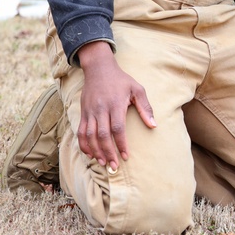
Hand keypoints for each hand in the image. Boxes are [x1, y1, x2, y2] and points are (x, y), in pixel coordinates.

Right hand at [75, 41, 156, 172]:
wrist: (99, 69)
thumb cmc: (121, 80)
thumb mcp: (137, 89)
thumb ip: (145, 107)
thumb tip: (153, 125)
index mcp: (115, 104)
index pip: (117, 128)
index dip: (121, 144)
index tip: (126, 156)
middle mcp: (101, 109)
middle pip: (102, 135)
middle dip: (108, 152)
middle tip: (113, 166)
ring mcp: (90, 111)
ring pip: (89, 136)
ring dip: (95, 151)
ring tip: (103, 162)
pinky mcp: (83, 112)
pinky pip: (81, 132)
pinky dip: (84, 144)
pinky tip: (90, 153)